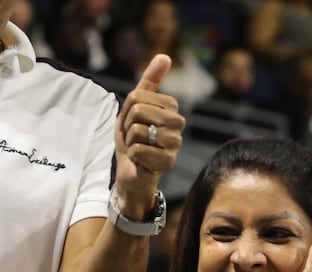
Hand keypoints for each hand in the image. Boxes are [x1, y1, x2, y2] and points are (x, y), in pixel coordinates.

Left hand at [114, 54, 184, 213]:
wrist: (132, 170)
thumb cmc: (134, 137)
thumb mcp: (135, 106)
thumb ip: (150, 81)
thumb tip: (165, 56)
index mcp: (172, 110)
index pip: (139, 97)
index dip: (128, 109)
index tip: (133, 121)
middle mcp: (178, 126)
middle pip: (139, 111)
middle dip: (128, 124)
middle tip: (134, 135)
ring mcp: (174, 145)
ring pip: (138, 131)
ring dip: (130, 141)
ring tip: (138, 148)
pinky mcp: (168, 163)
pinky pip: (139, 150)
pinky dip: (133, 156)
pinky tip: (141, 161)